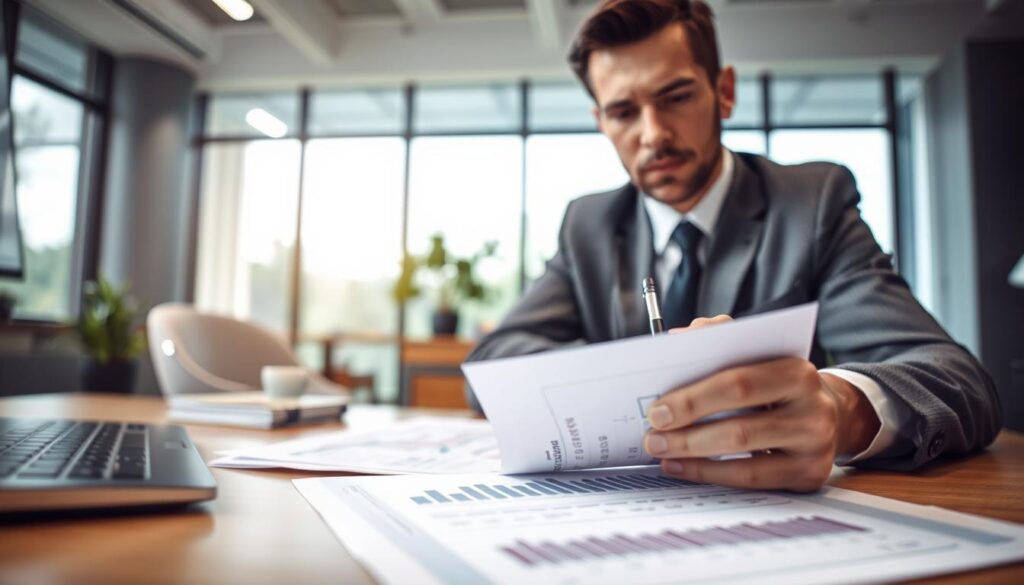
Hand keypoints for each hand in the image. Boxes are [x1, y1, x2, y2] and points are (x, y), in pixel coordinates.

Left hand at [644, 316, 880, 491]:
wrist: (828, 415)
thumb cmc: (776, 383)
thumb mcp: (756, 353)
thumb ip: (719, 337)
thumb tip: (678, 338)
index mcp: (796, 370)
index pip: (737, 383)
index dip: (693, 399)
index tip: (657, 409)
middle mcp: (813, 408)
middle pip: (741, 426)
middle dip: (687, 432)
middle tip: (652, 435)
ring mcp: (814, 446)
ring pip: (744, 456)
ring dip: (693, 455)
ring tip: (660, 451)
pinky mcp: (808, 475)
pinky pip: (752, 480)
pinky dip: (710, 474)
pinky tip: (682, 467)